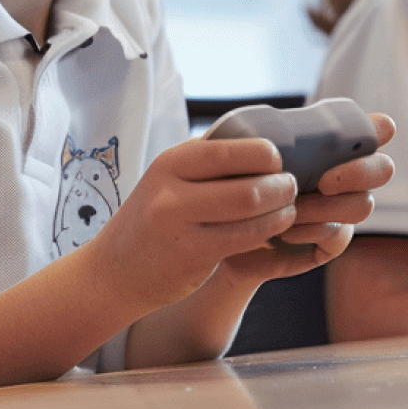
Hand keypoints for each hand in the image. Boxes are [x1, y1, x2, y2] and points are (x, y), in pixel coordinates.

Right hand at [83, 134, 299, 313]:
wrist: (117, 268)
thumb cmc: (154, 218)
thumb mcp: (169, 179)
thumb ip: (207, 161)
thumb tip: (263, 140)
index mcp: (169, 163)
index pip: (230, 149)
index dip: (265, 154)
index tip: (276, 161)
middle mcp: (170, 191)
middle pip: (247, 184)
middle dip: (281, 185)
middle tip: (291, 186)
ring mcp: (180, 226)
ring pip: (251, 212)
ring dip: (282, 210)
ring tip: (288, 208)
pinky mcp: (193, 256)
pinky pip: (246, 239)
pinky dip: (270, 230)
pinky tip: (275, 227)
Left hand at [219, 114, 396, 283]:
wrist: (220, 229)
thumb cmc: (235, 179)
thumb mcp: (249, 153)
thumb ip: (269, 135)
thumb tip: (277, 125)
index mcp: (329, 146)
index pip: (371, 132)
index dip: (379, 130)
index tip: (377, 129)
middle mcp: (346, 176)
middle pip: (382, 169)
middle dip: (360, 172)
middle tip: (325, 180)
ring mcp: (342, 209)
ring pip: (361, 205)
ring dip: (325, 205)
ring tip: (291, 206)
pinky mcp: (331, 240)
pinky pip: (338, 235)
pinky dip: (311, 231)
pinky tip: (285, 231)